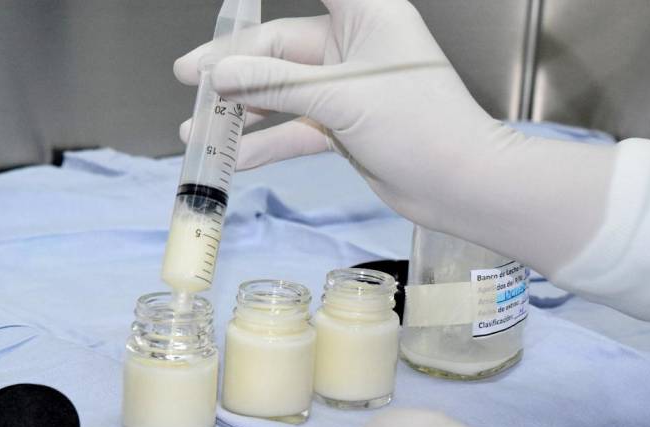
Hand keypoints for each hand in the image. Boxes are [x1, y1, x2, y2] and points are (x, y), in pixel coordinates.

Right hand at [174, 0, 615, 279]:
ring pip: (283, 91)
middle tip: (190, 78)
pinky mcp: (343, 125)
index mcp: (364, 14)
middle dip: (234, 68)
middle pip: (279, 49)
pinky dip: (267, 142)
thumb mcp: (342, 97)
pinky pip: (295, 127)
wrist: (459, 186)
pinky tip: (235, 157)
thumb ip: (277, 84)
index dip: (259, 2)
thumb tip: (220, 75)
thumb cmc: (419, 126)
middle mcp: (353, 45)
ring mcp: (346, 88)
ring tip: (198, 127)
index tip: (229, 1)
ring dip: (244, 110)